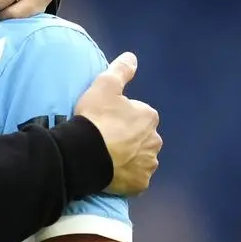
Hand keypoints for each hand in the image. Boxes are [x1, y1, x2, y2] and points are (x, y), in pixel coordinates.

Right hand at [73, 52, 161, 195]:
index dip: (120, 117)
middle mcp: (155, 141)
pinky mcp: (140, 184)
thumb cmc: (95, 118)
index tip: (104, 121)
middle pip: (142, 138)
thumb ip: (120, 70)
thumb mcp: (104, 86)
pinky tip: (111, 173)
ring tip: (107, 157)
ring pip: (140, 159)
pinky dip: (126, 176)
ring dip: (129, 158)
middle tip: (105, 139)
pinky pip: (135, 179)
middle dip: (129, 139)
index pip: (138, 115)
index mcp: (149, 117)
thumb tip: (132, 57)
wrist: (85, 152)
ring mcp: (148, 165)